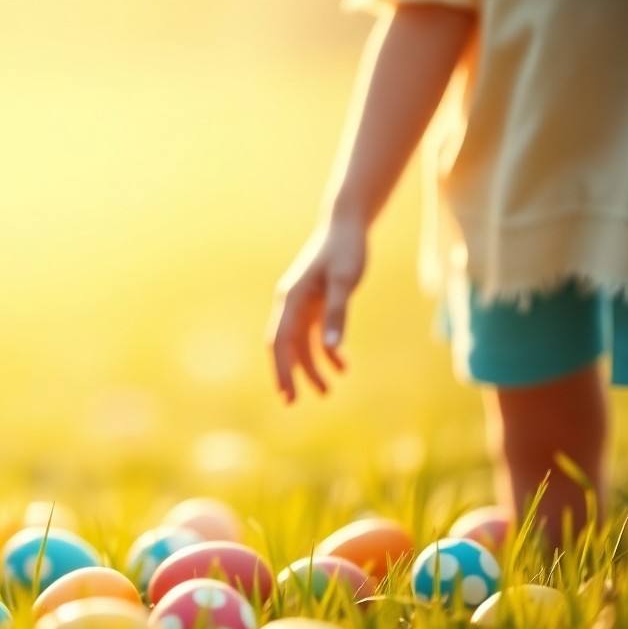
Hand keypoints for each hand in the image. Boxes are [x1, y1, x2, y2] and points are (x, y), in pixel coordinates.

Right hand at [267, 219, 367, 402]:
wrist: (347, 226)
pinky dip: (327, 351)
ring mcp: (303, 305)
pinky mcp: (317, 304)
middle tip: (294, 402)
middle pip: (285, 347)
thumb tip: (331, 350)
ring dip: (312, 367)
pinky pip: (316, 334)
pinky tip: (343, 366)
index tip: (286, 394)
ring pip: (302, 344)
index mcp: (291, 299)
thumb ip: (337, 315)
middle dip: (289, 375)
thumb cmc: (346, 250)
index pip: (280, 341)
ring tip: (328, 392)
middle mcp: (291, 304)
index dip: (281, 370)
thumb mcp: (344, 282)